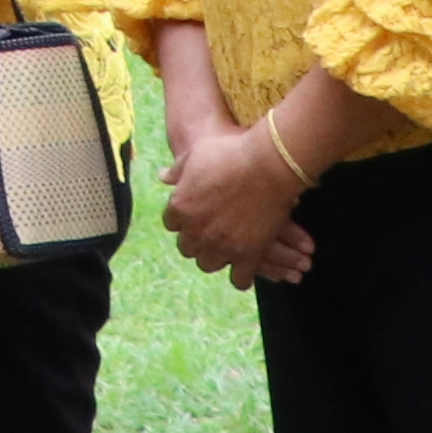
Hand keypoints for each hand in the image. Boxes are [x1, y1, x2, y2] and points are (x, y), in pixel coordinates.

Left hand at [161, 118, 310, 280]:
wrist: (267, 164)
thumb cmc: (230, 153)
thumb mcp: (197, 154)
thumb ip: (178, 170)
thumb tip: (164, 176)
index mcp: (179, 208)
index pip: (172, 224)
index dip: (184, 219)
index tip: (194, 215)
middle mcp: (196, 232)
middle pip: (188, 248)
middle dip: (197, 241)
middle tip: (210, 233)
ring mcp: (221, 246)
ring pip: (208, 265)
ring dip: (215, 257)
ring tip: (225, 249)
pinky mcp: (247, 256)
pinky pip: (239, 279)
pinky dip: (241, 276)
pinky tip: (245, 268)